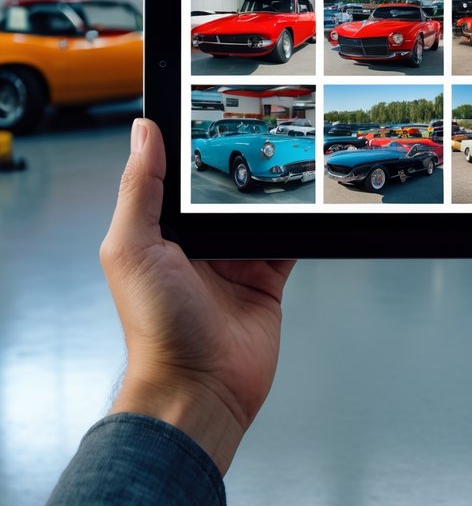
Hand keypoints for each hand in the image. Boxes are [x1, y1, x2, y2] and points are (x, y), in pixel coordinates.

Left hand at [101, 119, 294, 473]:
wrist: (200, 390)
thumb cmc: (156, 329)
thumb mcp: (132, 247)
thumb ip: (138, 189)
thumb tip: (143, 132)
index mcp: (158, 233)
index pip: (174, 178)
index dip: (186, 149)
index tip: (201, 115)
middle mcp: (195, 246)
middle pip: (222, 193)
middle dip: (236, 170)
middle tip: (256, 135)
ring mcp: (233, 263)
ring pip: (257, 213)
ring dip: (269, 196)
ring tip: (285, 162)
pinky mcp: (267, 281)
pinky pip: (289, 243)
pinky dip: (299, 226)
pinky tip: (305, 205)